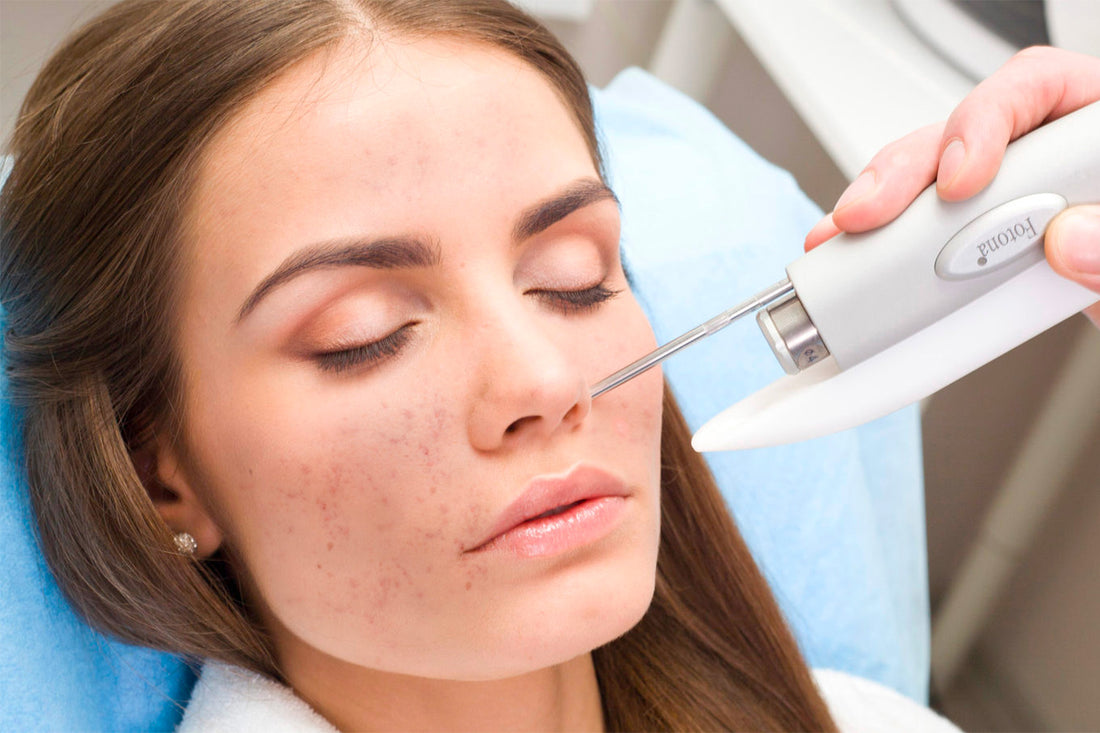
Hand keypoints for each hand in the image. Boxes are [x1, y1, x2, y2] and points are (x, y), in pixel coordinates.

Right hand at [803, 46, 1099, 325]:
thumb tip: (1071, 239)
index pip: (1037, 89)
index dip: (985, 123)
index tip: (961, 180)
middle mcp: (1055, 156)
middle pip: (962, 137)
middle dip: (907, 173)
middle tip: (872, 213)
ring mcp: (1017, 201)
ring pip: (932, 185)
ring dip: (882, 211)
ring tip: (845, 237)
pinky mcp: (991, 247)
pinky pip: (930, 236)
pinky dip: (889, 250)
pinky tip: (858, 256)